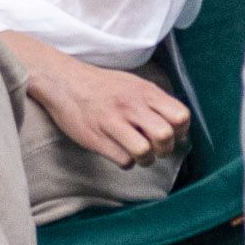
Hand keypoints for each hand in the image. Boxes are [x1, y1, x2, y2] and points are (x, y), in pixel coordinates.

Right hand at [10, 39, 189, 165]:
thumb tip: (178, 126)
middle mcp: (131, 106)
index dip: (181, 131)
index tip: (172, 134)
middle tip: (156, 148)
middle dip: (165, 149)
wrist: (63, 82)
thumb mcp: (133, 84)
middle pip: (165, 136)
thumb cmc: (101, 86)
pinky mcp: (96, 138)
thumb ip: (155, 102)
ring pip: (145, 152)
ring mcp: (112, 122)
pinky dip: (126, 162)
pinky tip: (120, 153)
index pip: (181, 116)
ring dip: (146, 160)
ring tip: (139, 155)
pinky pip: (124, 161)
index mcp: (145, 92)